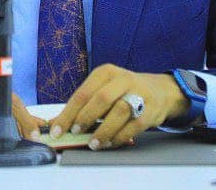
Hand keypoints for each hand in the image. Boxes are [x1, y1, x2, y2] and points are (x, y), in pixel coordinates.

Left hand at [48, 64, 188, 149]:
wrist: (160, 91)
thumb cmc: (123, 92)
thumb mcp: (103, 89)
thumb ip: (82, 106)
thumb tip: (55, 124)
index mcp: (105, 72)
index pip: (83, 93)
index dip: (68, 113)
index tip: (57, 130)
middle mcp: (122, 79)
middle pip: (101, 98)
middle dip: (85, 118)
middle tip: (75, 133)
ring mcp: (139, 93)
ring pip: (119, 111)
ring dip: (103, 130)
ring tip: (93, 143)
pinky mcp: (151, 109)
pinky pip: (133, 126)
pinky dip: (119, 137)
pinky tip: (109, 143)